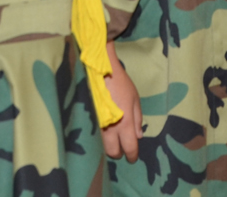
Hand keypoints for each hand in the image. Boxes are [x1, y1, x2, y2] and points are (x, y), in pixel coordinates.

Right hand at [102, 42, 141, 162]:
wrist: (99, 70)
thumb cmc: (120, 82)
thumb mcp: (135, 99)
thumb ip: (137, 119)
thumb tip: (138, 136)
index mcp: (125, 124)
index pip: (129, 148)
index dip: (132, 155)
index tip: (132, 158)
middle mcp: (110, 128)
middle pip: (112, 152)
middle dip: (118, 153)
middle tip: (121, 147)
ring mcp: (97, 125)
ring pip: (102, 146)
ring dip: (108, 145)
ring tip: (113, 138)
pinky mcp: (88, 120)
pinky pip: (95, 136)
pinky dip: (100, 137)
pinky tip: (103, 130)